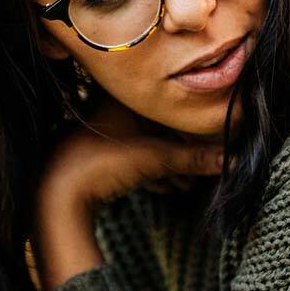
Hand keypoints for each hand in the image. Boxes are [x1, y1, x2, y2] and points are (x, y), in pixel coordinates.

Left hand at [41, 96, 224, 211]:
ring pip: (147, 145)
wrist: (56, 195)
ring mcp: (102, 130)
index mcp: (125, 95)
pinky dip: (150, 171)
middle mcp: (112, 107)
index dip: (193, 130)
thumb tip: (233, 159)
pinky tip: (165, 188)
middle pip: (161, 129)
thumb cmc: (102, 165)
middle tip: (203, 172)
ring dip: (169, 165)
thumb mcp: (156, 159)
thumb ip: (195, 158)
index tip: (213, 147)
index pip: (171, 107)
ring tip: (187, 185)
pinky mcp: (95, 152)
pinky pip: (131, 157)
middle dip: (183, 153)